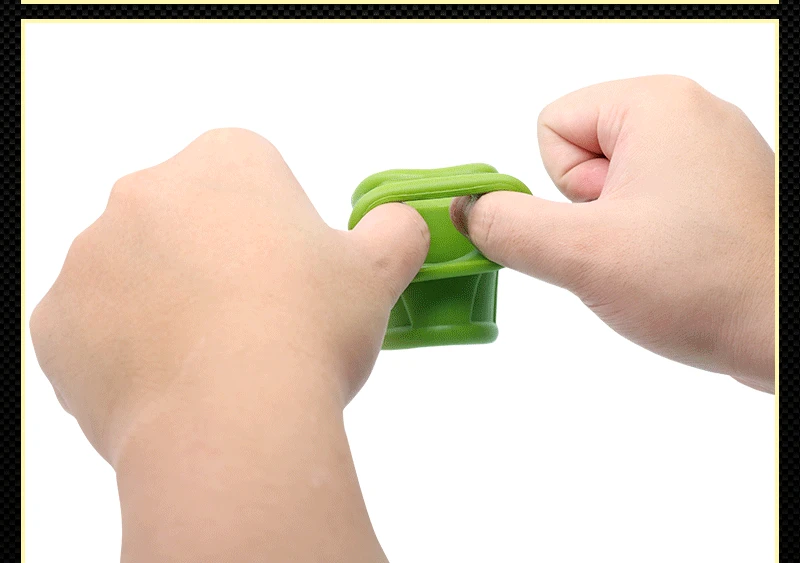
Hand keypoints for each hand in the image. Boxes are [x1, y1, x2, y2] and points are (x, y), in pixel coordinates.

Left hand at [29, 128, 429, 561]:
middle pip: (186, 221)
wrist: (231, 419)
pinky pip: (92, 329)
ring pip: (135, 275)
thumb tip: (400, 223)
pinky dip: (124, 352)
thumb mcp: (377, 272)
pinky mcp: (55, 322)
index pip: (250, 175)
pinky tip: (169, 386)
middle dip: (215, 260)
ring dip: (166, 305)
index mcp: (225, 161)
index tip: (291, 276)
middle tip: (255, 322)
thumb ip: (394, 233)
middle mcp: (143, 192)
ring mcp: (89, 256)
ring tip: (213, 362)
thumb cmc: (309, 328)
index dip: (276, 227)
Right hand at [451, 75, 773, 391]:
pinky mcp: (722, 187)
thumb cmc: (708, 286)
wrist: (791, 336)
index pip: (551, 125)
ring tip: (659, 258)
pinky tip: (675, 264)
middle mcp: (690, 114)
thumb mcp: (583, 256)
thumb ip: (508, 227)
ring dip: (616, 228)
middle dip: (590, 210)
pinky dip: (646, 235)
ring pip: (613, 182)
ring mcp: (711, 150)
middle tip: (634, 244)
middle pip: (582, 153)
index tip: (605, 221)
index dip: (561, 188)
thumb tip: (468, 209)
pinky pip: (649, 199)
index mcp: (658, 105)